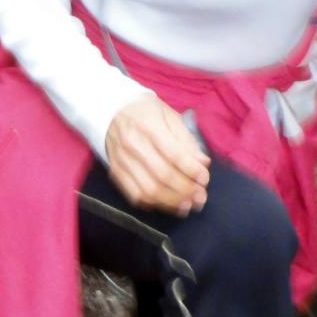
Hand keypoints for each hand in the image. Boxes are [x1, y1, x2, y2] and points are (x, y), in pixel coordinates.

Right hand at [105, 97, 209, 215]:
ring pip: (148, 190)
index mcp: (149, 126)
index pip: (173, 154)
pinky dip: (154, 204)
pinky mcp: (115, 172)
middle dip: (185, 190)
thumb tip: (203, 162)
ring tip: (188, 205)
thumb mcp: (169, 115)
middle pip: (162, 175)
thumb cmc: (146, 112)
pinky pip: (135, 195)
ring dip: (171, 202)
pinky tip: (169, 204)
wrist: (111, 110)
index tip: (205, 179)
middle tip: (200, 197)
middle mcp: (132, 144)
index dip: (191, 170)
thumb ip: (186, 139)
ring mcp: (122, 161)